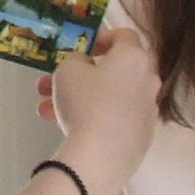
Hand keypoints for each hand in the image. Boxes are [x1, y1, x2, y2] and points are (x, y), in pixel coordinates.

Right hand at [47, 24, 160, 194]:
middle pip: (113, 71)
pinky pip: (117, 119)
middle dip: (79, 76)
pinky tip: (70, 129)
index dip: (102, 38)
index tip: (82, 49)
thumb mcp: (68, 70)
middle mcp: (148, 81)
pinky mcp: (142, 137)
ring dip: (78, 99)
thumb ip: (76, 59)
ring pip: (109, 98)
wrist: (99, 158)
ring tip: (45, 111)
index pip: (124, 36)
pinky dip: (96, 119)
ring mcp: (147, 111)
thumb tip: (85, 64)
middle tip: (51, 83)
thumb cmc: (85, 103)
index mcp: (134, 58)